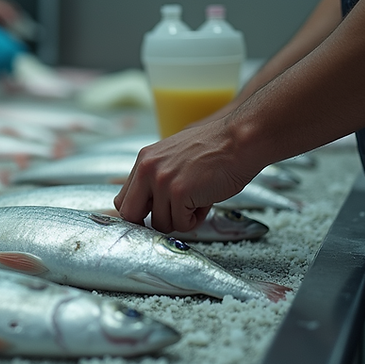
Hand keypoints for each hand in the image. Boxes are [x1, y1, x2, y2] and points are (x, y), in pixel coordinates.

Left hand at [113, 119, 258, 232]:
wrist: (240, 139)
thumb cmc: (215, 149)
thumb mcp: (174, 155)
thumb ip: (157, 175)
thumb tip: (146, 202)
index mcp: (144, 160)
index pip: (123, 199)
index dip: (138, 212)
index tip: (152, 216)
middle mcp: (147, 169)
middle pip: (130, 214)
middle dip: (150, 221)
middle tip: (172, 216)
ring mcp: (161, 181)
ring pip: (159, 223)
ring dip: (181, 219)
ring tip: (198, 199)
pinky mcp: (179, 192)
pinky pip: (181, 224)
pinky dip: (196, 219)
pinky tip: (206, 201)